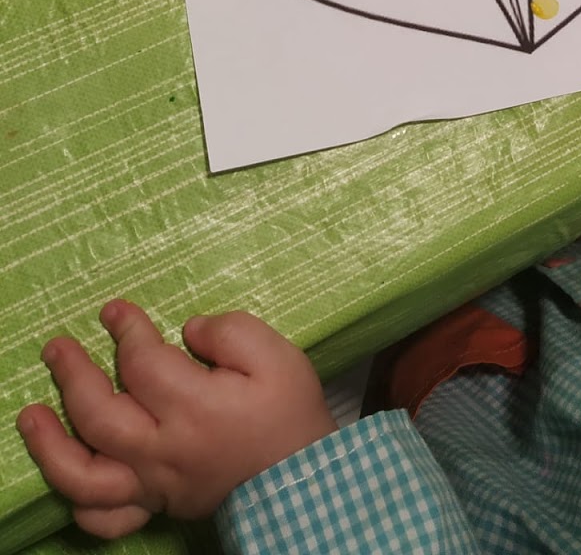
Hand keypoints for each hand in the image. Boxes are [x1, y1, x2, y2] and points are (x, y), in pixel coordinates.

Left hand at [17, 301, 335, 535]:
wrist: (302, 480)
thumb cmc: (290, 414)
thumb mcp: (278, 357)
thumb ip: (231, 332)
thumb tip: (189, 330)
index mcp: (194, 408)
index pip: (142, 363)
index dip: (124, 331)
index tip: (114, 311)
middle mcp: (163, 450)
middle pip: (98, 414)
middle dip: (71, 375)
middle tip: (56, 347)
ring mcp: (154, 484)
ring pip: (84, 476)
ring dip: (49, 445)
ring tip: (29, 416)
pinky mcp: (157, 505)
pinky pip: (106, 519)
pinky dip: (78, 503)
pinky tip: (67, 475)